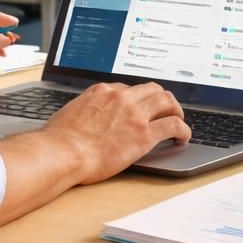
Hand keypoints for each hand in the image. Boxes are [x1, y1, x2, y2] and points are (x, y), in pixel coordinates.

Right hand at [42, 82, 191, 184]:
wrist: (61, 153)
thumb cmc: (59, 140)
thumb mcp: (69, 113)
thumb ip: (83, 110)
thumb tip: (82, 116)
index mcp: (102, 91)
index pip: (128, 89)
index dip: (138, 99)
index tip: (141, 107)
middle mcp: (121, 97)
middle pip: (152, 89)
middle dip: (161, 99)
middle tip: (165, 110)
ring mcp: (135, 114)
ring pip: (167, 101)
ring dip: (176, 110)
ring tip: (178, 121)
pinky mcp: (144, 134)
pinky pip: (173, 125)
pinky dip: (183, 129)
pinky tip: (183, 137)